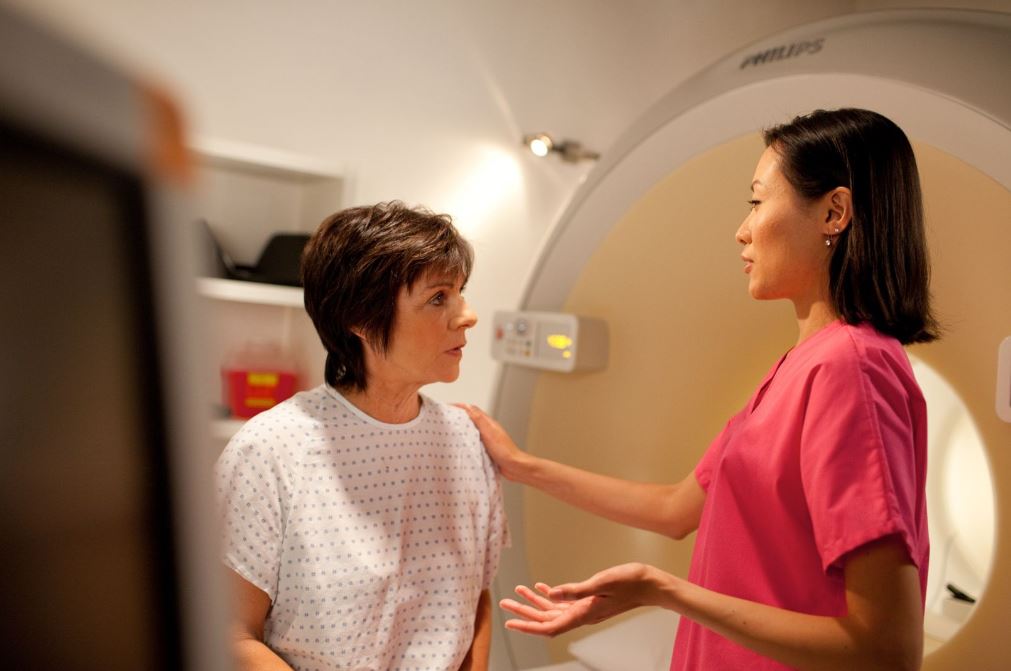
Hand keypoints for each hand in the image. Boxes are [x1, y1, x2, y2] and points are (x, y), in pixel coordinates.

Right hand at [454, 403, 528, 479]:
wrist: (515, 466)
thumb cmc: (505, 450)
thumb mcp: (489, 432)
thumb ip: (479, 419)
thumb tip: (468, 407)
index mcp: (488, 423)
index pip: (472, 410)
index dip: (460, 407)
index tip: (449, 407)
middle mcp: (488, 429)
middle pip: (471, 419)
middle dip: (459, 416)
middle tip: (448, 418)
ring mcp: (488, 439)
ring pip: (472, 430)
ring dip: (463, 428)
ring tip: (452, 431)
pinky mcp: (487, 449)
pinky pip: (474, 442)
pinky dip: (467, 441)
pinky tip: (462, 446)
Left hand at [499, 563, 662, 636]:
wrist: (650, 584)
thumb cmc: (630, 583)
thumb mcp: (601, 583)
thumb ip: (575, 590)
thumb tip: (550, 594)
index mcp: (583, 614)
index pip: (549, 627)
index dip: (528, 626)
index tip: (510, 623)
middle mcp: (581, 615)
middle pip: (546, 618)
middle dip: (524, 612)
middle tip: (505, 604)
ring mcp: (585, 609)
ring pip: (553, 610)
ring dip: (534, 602)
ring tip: (518, 591)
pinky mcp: (589, 601)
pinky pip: (564, 602)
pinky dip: (551, 594)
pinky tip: (542, 587)